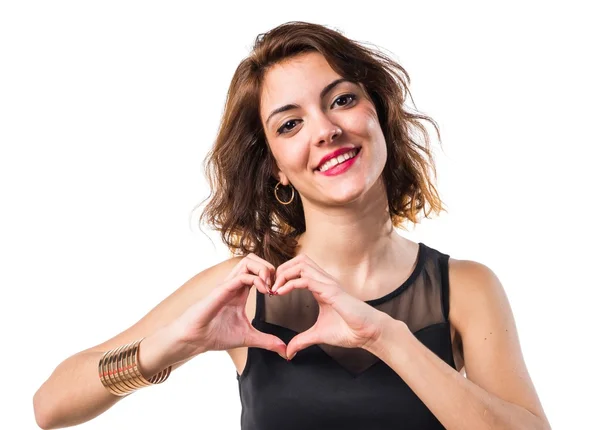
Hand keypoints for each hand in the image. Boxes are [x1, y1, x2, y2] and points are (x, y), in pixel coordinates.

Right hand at [170, 254, 286, 360]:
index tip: (279, 293)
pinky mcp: (222, 290)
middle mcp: (235, 284)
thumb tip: (284, 350)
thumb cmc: (216, 335)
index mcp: (240, 291)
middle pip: (253, 259)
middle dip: (270, 267)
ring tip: (270, 287)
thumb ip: (267, 341)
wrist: (195, 340)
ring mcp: (228, 284)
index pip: (258, 270)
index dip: (272, 276)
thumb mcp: (248, 337)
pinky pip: (242, 276)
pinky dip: (257, 279)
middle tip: (276, 285)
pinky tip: (264, 292)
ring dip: (264, 269)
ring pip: (248, 260)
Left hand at [271, 254, 388, 359]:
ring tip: (274, 287)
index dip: (283, 276)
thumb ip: (302, 340)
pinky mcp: (331, 291)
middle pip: (299, 260)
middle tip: (270, 285)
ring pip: (302, 264)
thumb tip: (288, 351)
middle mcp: (325, 281)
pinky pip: (306, 279)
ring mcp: (328, 284)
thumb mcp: (319, 335)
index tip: (271, 291)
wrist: (369, 334)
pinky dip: (290, 283)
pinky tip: (280, 292)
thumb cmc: (350, 330)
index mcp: (322, 287)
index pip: (299, 270)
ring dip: (284, 273)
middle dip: (281, 269)